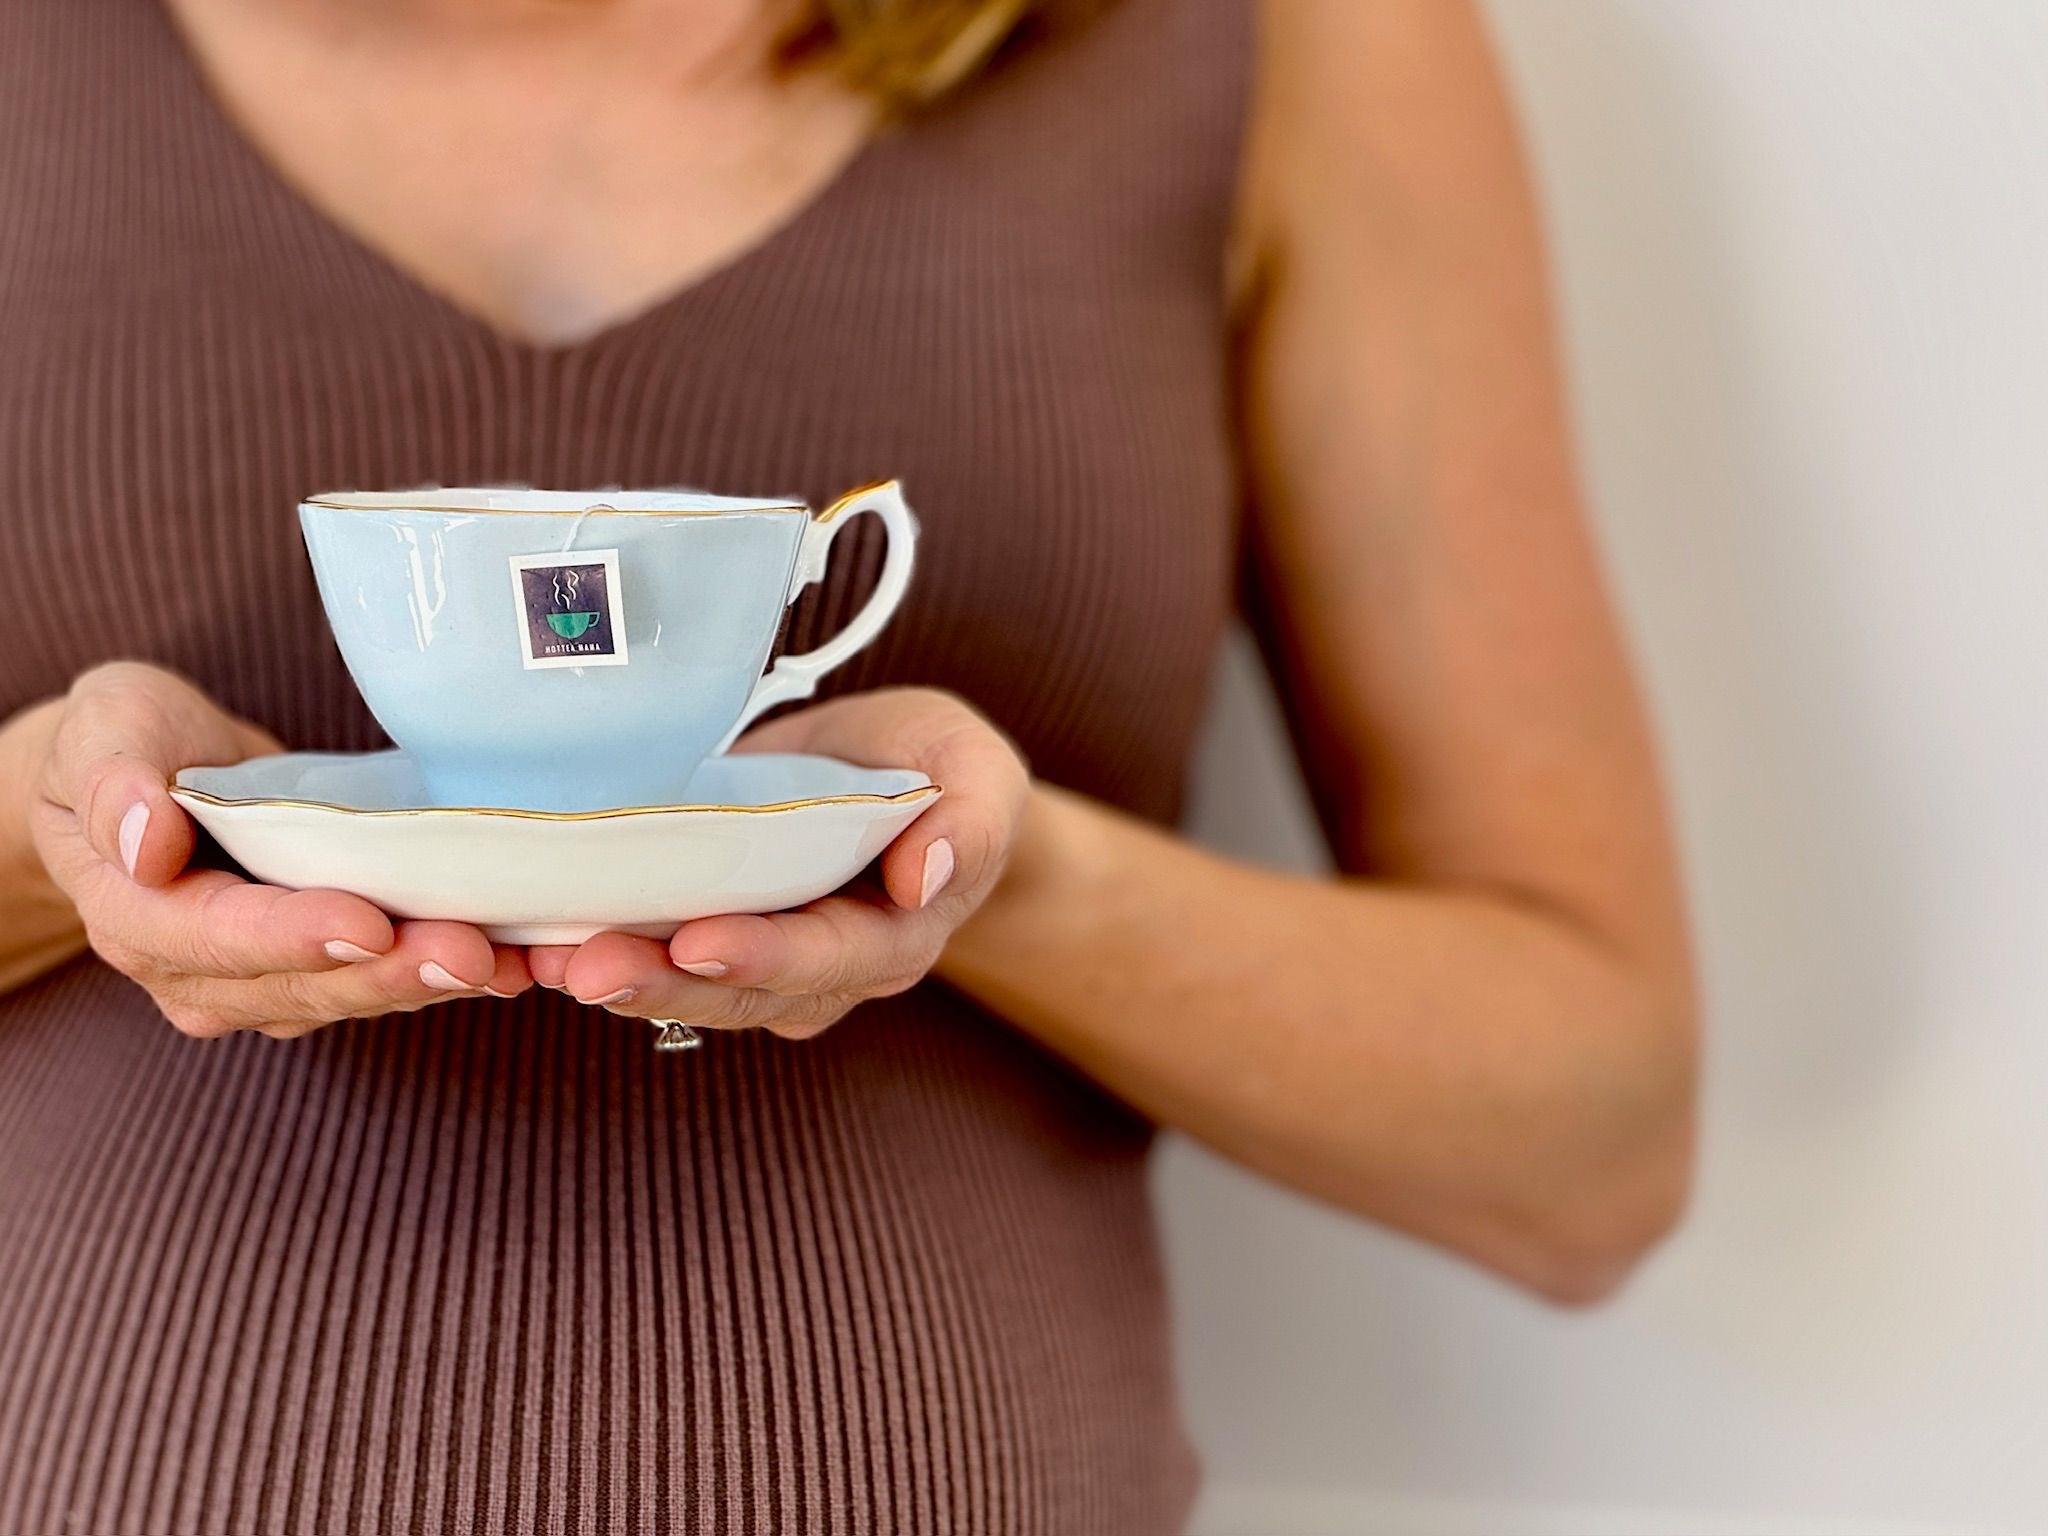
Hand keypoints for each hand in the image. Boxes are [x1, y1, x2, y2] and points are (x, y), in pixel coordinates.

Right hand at [30, 662, 530, 1037]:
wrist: (155, 768)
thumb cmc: (129, 740)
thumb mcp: (106, 726)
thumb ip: (113, 778)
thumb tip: (144, 841)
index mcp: (136, 917)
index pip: (217, 938)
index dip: (293, 935)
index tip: (366, 923)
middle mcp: (199, 973)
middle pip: (303, 985)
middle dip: (390, 973)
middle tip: (470, 953)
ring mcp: (266, 981)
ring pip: (356, 995)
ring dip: (434, 982)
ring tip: (511, 962)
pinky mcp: (324, 970)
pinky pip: (388, 979)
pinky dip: (453, 972)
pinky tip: (519, 958)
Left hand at [528, 688, 1030, 1039]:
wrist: (898, 782)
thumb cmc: (939, 771)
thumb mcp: (979, 770)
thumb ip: (973, 821)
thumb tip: (925, 873)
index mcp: (893, 938)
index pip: (830, 960)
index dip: (765, 955)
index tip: (699, 939)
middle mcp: (818, 971)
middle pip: (737, 992)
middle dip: (659, 981)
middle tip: (583, 963)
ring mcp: (755, 962)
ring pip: (681, 986)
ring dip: (612, 975)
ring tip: (539, 955)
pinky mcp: (699, 935)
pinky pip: (647, 954)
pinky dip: (590, 946)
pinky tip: (528, 936)